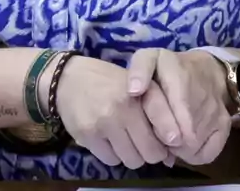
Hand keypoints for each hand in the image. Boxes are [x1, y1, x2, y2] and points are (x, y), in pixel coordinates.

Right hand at [53, 56, 180, 169]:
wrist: (66, 79)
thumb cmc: (107, 82)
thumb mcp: (135, 86)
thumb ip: (156, 115)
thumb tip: (171, 157)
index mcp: (139, 91)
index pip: (165, 121)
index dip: (172, 137)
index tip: (173, 142)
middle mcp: (123, 108)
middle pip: (151, 152)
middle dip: (151, 152)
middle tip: (144, 143)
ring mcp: (104, 123)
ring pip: (132, 160)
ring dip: (132, 155)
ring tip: (124, 140)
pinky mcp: (87, 136)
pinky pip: (111, 160)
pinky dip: (113, 155)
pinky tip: (108, 140)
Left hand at [127, 49, 231, 165]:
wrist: (208, 71)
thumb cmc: (169, 69)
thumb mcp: (150, 58)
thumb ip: (139, 70)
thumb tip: (133, 91)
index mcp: (178, 76)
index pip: (172, 111)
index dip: (160, 127)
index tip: (151, 128)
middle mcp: (201, 96)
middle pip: (182, 136)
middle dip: (166, 141)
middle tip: (157, 135)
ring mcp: (215, 113)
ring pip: (193, 147)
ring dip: (178, 149)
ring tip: (168, 137)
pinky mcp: (225, 126)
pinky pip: (208, 154)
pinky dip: (193, 155)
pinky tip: (183, 144)